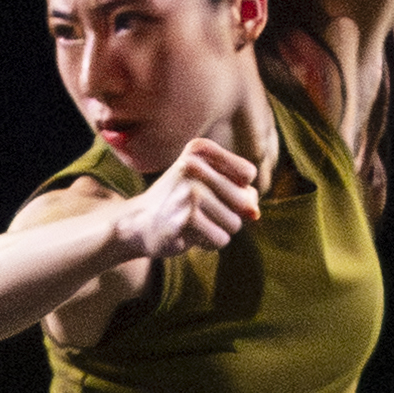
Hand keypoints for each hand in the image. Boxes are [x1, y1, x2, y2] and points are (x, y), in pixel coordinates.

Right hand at [106, 123, 269, 265]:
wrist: (138, 224)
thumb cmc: (182, 204)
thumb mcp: (213, 188)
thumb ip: (242, 195)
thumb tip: (255, 213)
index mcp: (200, 149)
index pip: (247, 174)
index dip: (238, 189)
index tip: (212, 190)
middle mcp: (193, 165)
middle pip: (244, 200)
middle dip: (230, 214)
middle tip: (201, 212)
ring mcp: (189, 191)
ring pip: (235, 223)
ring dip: (219, 230)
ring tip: (194, 223)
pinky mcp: (185, 218)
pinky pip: (221, 239)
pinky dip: (209, 243)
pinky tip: (188, 234)